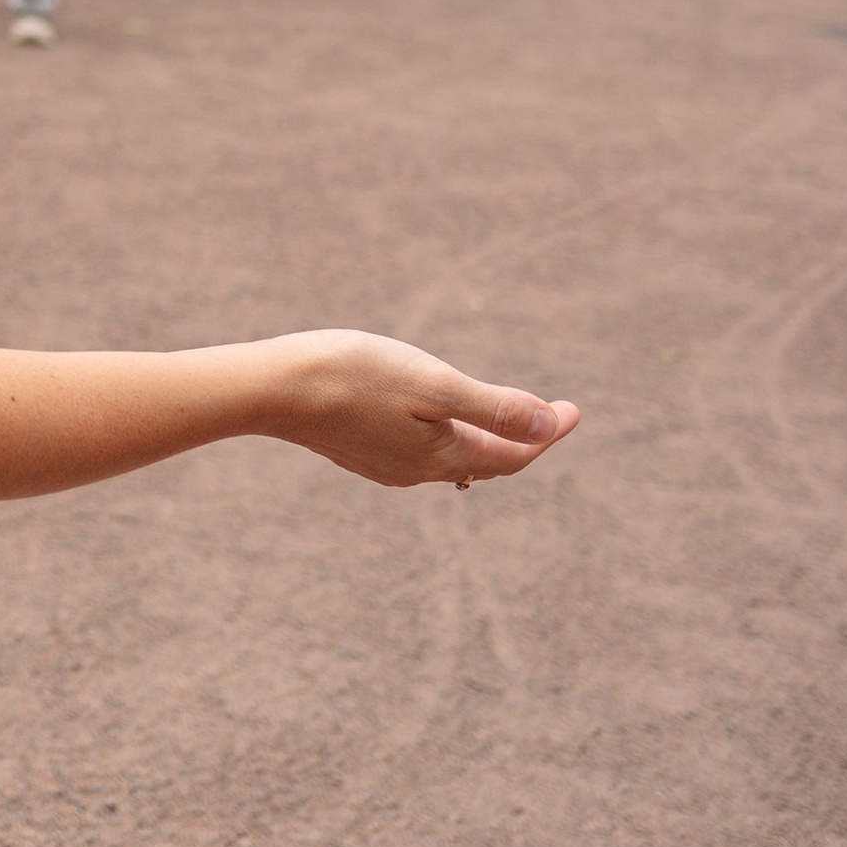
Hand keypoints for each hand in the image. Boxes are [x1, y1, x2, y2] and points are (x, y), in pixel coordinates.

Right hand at [268, 331, 576, 488]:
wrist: (272, 388)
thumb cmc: (352, 376)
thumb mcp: (432, 384)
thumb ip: (491, 406)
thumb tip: (547, 425)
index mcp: (440, 456)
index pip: (513, 454)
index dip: (548, 433)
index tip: (574, 410)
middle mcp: (416, 471)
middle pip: (485, 461)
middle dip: (522, 439)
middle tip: (552, 415)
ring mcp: (385, 464)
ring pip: (451, 458)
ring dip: (484, 439)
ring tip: (502, 418)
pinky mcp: (359, 451)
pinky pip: (420, 452)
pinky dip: (446, 438)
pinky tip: (438, 423)